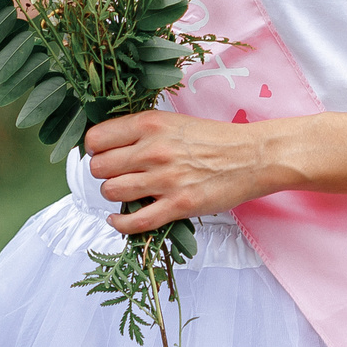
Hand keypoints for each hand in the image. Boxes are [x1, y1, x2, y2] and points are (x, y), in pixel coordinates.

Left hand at [84, 109, 288, 234]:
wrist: (253, 156)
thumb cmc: (214, 138)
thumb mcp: (172, 121)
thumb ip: (141, 131)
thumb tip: (109, 144)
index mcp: (149, 124)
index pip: (96, 139)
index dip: (94, 149)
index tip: (101, 154)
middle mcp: (152, 150)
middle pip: (99, 167)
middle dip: (102, 173)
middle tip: (115, 174)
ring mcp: (165, 179)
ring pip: (111, 191)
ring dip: (112, 195)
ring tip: (123, 192)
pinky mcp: (178, 206)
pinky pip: (135, 221)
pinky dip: (120, 224)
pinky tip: (118, 219)